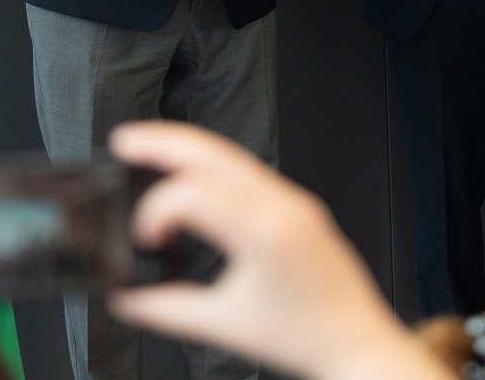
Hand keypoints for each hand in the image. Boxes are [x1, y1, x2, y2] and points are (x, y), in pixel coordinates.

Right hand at [106, 122, 448, 379]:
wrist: (357, 343)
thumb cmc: (307, 337)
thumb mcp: (226, 326)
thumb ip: (168, 311)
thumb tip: (129, 300)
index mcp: (265, 232)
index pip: (195, 193)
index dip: (157, 210)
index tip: (146, 238)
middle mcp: (283, 206)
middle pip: (215, 153)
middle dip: (165, 142)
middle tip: (127, 141)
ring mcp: (295, 202)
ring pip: (234, 156)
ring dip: (190, 148)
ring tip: (151, 148)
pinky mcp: (300, 207)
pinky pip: (252, 172)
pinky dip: (216, 166)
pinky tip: (196, 174)